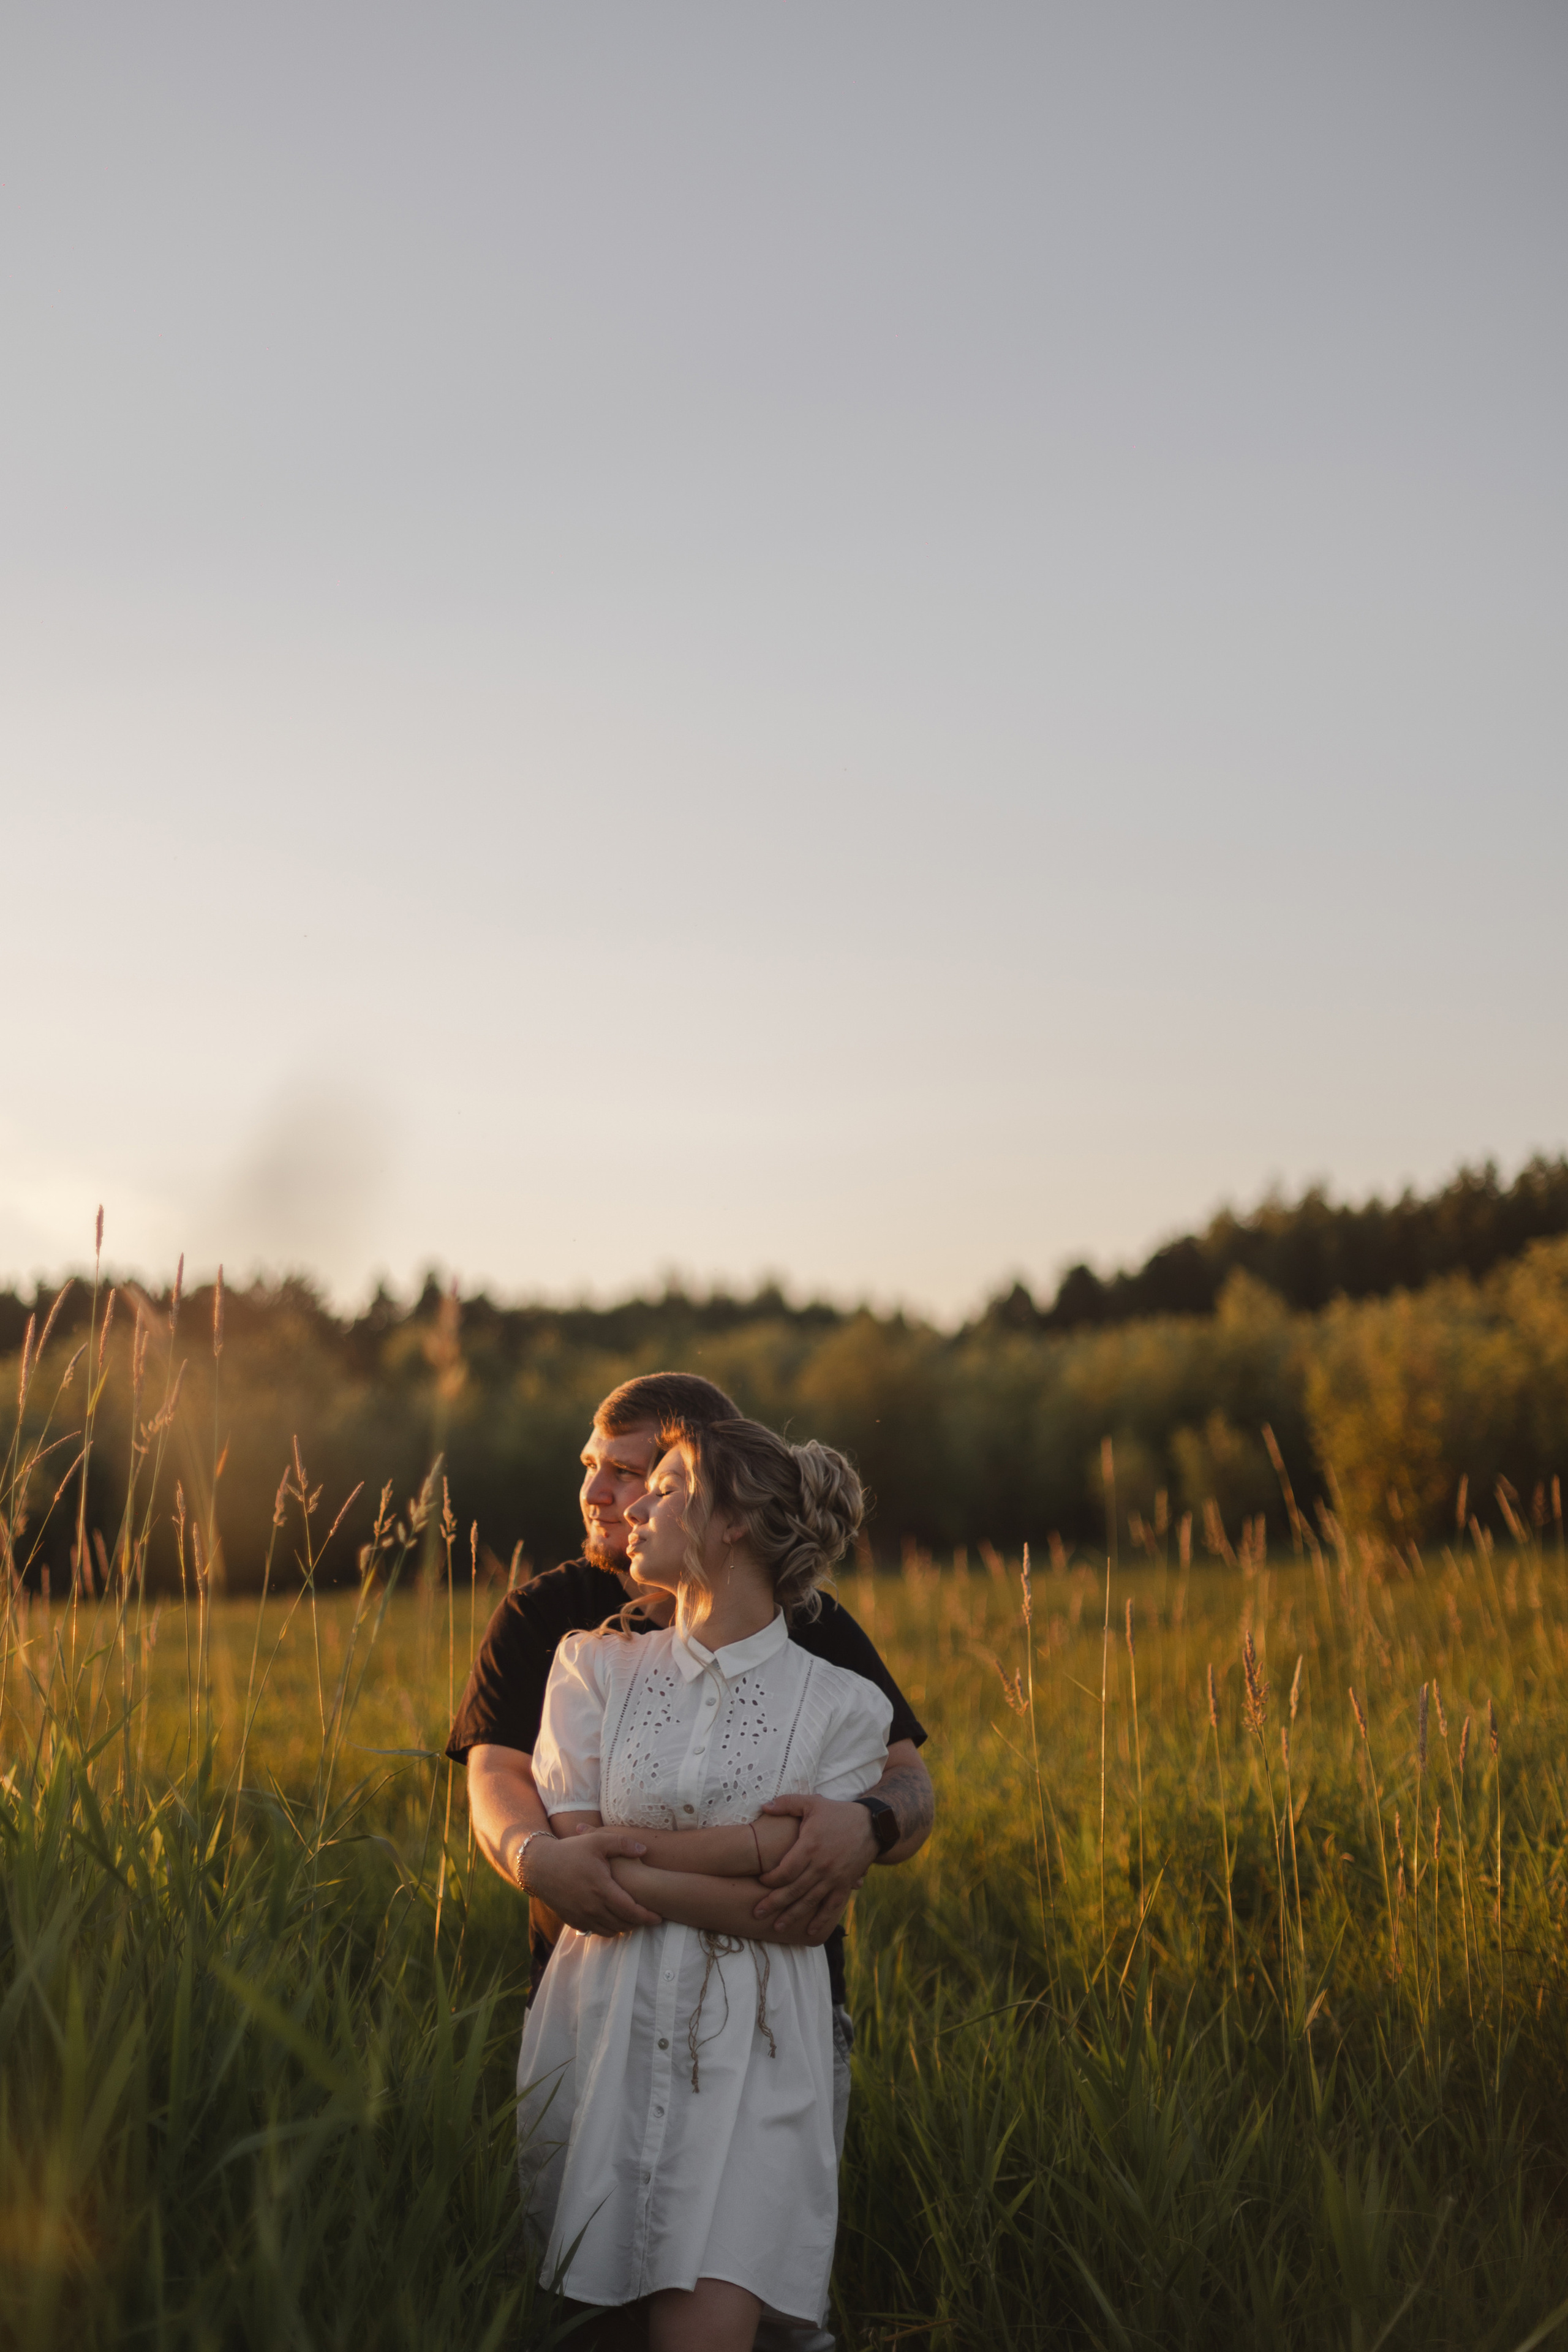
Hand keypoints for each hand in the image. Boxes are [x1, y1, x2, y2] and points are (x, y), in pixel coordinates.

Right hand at [525, 1826, 663, 1935]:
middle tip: (648, 1917)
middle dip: (638, 1923)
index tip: (658, 1917)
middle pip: (622, 1924)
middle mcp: (591, 1907)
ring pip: (610, 1931)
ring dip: (623, 1927)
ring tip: (632, 1918)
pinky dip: (607, 1928)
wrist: (539, 1866)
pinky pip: (595, 1931)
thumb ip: (622, 1844)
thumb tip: (644, 1850)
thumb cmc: (570, 1851)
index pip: (630, 1910)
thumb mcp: (597, 1841)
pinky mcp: (572, 1921)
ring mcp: (581, 1916)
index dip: (646, 1916)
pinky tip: (613, 1919)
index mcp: (601, 1889)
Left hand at [751, 1793, 876, 1939]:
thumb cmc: (838, 1812)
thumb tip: (763, 1806)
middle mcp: (820, 1866)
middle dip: (773, 1903)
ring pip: (809, 1901)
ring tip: (777, 1927)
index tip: (760, 1882)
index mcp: (809, 1846)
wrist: (872, 1825)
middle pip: (793, 1890)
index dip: (770, 1879)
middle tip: (756, 1914)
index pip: (784, 1870)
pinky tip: (810, 1932)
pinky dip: (821, 1920)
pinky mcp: (845, 1884)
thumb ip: (787, 1803)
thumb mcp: (812, 1802)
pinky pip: (831, 1906)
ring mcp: (834, 1878)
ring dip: (792, 1915)